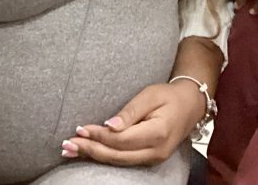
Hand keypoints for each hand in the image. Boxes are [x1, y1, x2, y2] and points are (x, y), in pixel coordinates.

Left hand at [61, 81, 204, 165]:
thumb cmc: (169, 96)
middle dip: (90, 150)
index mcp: (157, 133)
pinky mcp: (150, 159)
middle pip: (116, 155)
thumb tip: (109, 126)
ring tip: (71, 150)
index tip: (79, 128)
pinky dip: (105, 157)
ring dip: (94, 157)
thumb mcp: (150, 94)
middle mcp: (155, 151)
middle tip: (67, 144)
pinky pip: (124, 161)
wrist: (190, 105)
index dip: (98, 136)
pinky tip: (90, 153)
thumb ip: (130, 111)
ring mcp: (154, 158)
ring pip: (118, 162)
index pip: (120, 139)